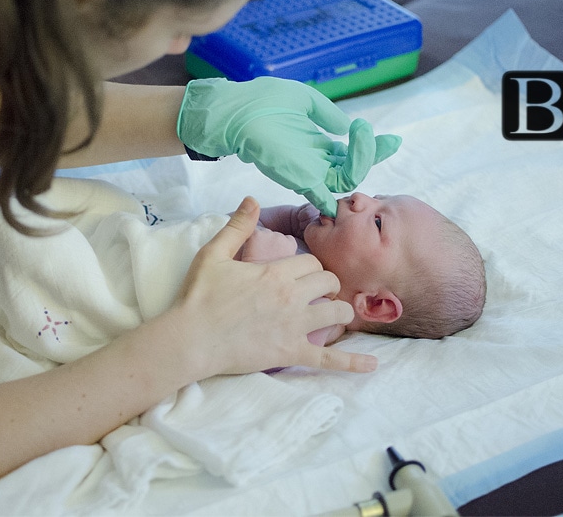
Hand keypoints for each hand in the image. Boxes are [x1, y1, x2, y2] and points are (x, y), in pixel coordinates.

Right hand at [172, 197, 377, 374]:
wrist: (190, 339)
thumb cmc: (199, 296)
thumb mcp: (214, 254)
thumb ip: (237, 226)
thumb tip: (252, 199)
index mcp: (276, 273)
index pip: (311, 262)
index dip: (309, 265)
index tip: (301, 272)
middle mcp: (292, 298)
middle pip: (328, 282)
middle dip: (327, 284)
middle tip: (317, 290)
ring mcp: (295, 327)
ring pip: (337, 313)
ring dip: (339, 310)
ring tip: (333, 312)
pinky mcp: (291, 353)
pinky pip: (329, 358)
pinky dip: (352, 362)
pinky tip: (371, 364)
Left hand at [178, 77, 400, 216]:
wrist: (237, 110)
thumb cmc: (263, 101)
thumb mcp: (304, 99)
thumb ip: (327, 113)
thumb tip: (346, 125)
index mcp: (315, 144)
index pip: (350, 153)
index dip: (372, 148)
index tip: (392, 141)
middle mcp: (314, 161)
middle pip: (353, 169)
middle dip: (374, 156)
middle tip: (389, 142)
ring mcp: (307, 171)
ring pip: (347, 179)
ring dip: (363, 159)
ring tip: (363, 134)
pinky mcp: (298, 178)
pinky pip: (325, 193)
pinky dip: (340, 191)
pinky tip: (356, 171)